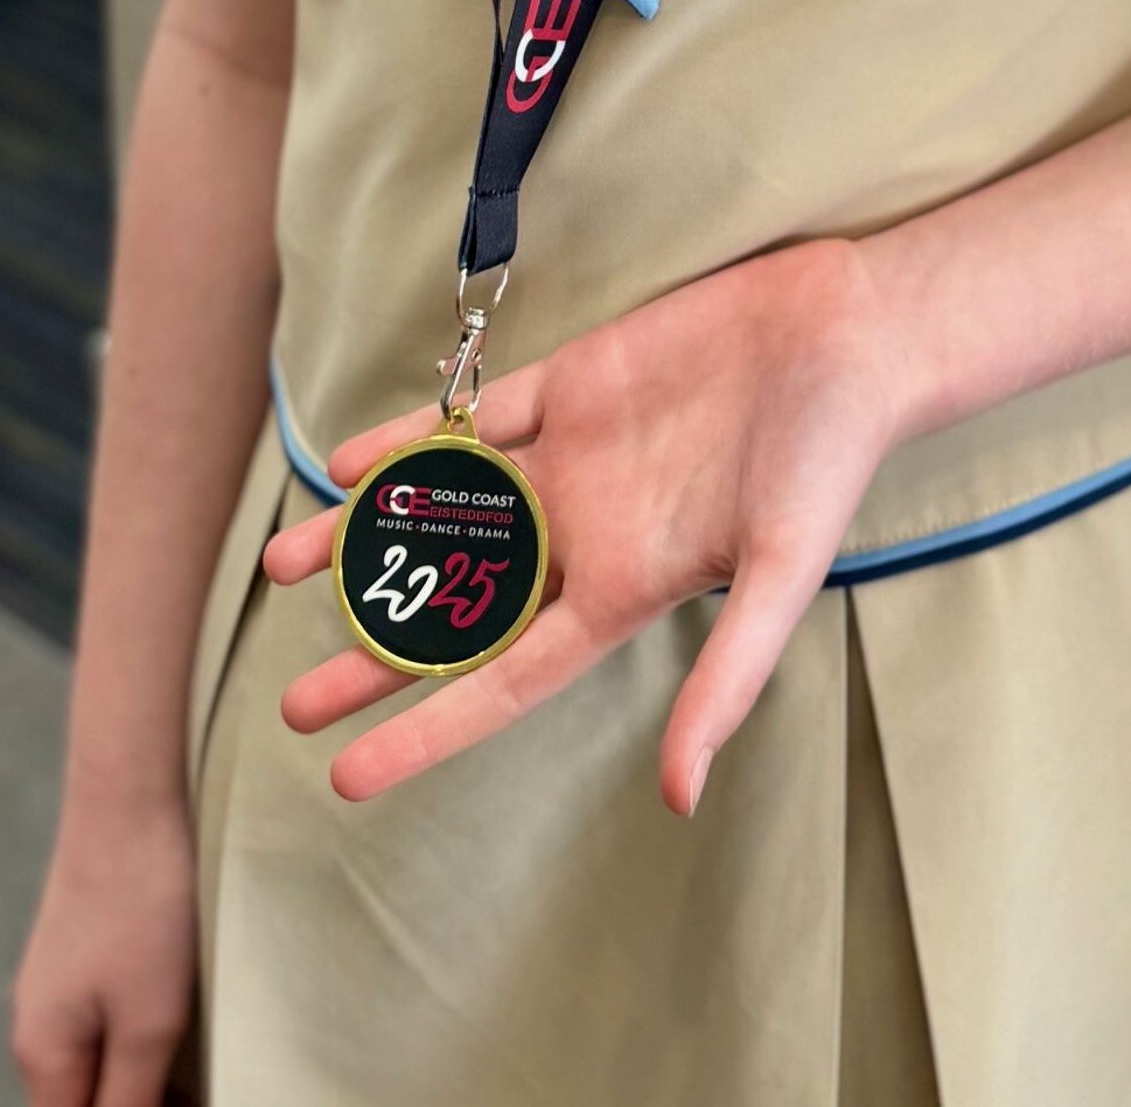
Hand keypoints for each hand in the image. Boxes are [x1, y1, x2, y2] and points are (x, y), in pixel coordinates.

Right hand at [10, 793, 197, 1106]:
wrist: (127, 799)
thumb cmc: (141, 912)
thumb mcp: (147, 1025)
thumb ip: (127, 1104)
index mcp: (42, 1057)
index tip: (180, 1101)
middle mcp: (38, 1030)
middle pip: (81, 1102)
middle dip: (138, 1106)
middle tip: (198, 1089)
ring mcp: (57, 988)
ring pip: (97, 1065)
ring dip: (143, 1082)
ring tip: (198, 1073)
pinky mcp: (82, 955)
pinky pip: (105, 1026)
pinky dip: (140, 1043)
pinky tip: (182, 1032)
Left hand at [263, 238, 894, 813]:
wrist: (847, 334)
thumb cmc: (827, 460)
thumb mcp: (780, 576)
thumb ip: (727, 680)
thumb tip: (680, 797)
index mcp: (623, 591)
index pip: (503, 681)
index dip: (426, 731)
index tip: (349, 780)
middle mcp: (585, 530)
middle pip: (458, 607)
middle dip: (375, 654)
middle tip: (294, 705)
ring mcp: (573, 456)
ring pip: (448, 509)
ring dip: (369, 537)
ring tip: (284, 567)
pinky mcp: (577, 381)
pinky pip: (476, 421)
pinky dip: (412, 439)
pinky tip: (353, 465)